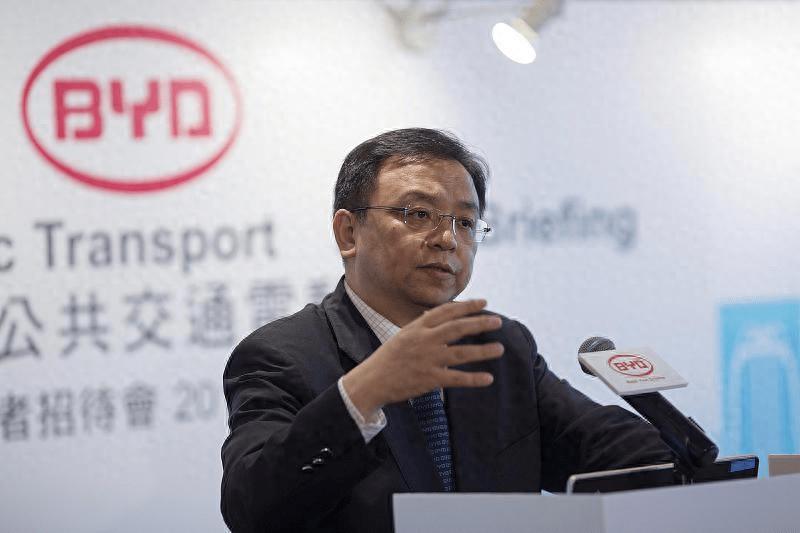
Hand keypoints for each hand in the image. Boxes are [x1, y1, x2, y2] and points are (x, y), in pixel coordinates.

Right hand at [341, 299, 503, 416]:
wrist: (372, 381)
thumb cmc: (389, 358)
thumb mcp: (403, 335)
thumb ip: (422, 325)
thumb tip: (438, 314)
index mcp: (418, 327)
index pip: (447, 311)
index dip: (467, 306)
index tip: (484, 302)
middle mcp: (424, 340)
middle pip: (458, 328)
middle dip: (480, 323)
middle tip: (498, 321)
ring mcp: (428, 360)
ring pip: (461, 353)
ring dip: (483, 351)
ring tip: (500, 349)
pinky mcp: (430, 379)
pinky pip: (456, 378)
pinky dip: (473, 379)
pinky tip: (488, 378)